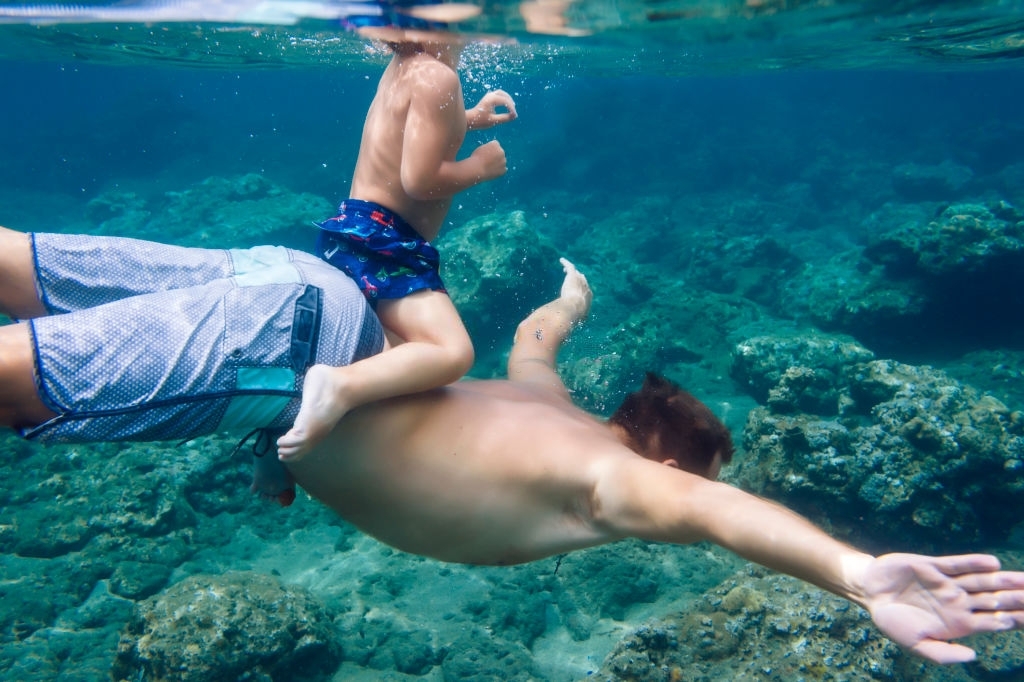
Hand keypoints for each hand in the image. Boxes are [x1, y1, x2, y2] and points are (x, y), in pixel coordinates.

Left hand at [467, 89, 517, 129]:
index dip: (512, 108)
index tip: (514, 115)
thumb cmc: (480, 121)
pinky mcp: (488, 98)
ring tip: (512, 107)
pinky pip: (498, 95)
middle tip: (514, 111)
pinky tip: (506, 105)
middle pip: (504, 95)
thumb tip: (514, 116)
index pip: (506, 101)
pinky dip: (504, 98)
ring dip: (508, 99)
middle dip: (511, 102)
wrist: (470, 119)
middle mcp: (490, 95)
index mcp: (492, 100)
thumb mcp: (493, 121)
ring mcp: (489, 96)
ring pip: (501, 93)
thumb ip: (504, 118)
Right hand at [470, 139, 507, 179]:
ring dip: (498, 163)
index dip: (491, 149)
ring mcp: (503, 161)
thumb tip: (493, 151)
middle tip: (487, 161)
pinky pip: (503, 169)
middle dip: (496, 156)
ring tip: (488, 166)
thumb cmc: (476, 158)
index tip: (486, 153)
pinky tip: (492, 171)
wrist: (476, 169)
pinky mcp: (503, 169)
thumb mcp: (481, 148)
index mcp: (495, 144)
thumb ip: (489, 148)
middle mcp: (501, 151)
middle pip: (500, 153)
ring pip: (502, 161)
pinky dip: (499, 170)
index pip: (496, 145)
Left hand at [558, 257, 591, 321]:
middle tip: (573, 278)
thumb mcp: (579, 318)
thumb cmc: (577, 314)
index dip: (581, 289)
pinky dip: (566, 263)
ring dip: (571, 271)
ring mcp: (580, 280)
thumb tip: (576, 325)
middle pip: (582, 279)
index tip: (576, 290)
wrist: (574, 307)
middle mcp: (586, 286)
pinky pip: (570, 267)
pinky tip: (561, 260)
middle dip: (578, 279)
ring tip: (566, 269)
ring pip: (576, 273)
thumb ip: (579, 319)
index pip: (585, 290)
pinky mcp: (573, 275)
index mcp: (588, 296)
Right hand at [863, 553, 1023, 662]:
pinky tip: (993, 563)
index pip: (993, 622)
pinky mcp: (934, 566)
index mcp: (959, 623)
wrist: (870, 593)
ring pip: (981, 581)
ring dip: (1003, 580)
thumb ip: (942, 654)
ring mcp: (947, 583)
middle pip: (994, 600)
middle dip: (1016, 599)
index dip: (1013, 621)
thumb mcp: (915, 645)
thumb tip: (972, 657)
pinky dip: (974, 563)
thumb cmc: (893, 622)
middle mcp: (958, 602)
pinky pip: (958, 564)